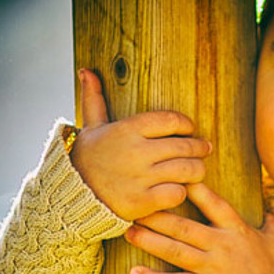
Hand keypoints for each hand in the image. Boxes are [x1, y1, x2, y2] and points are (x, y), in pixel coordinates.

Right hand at [70, 69, 209, 220]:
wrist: (69, 195)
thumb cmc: (85, 159)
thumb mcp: (90, 127)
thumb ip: (94, 99)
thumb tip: (86, 70)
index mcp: (127, 129)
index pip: (171, 120)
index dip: (186, 125)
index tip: (189, 129)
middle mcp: (135, 152)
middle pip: (184, 146)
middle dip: (199, 148)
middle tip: (204, 149)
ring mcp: (139, 178)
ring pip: (186, 170)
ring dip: (196, 170)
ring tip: (196, 170)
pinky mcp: (141, 202)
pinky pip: (176, 194)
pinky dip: (179, 192)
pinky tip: (176, 190)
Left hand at [125, 183, 273, 273]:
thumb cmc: (270, 273)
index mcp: (235, 230)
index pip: (213, 204)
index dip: (195, 190)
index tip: (174, 178)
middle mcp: (219, 245)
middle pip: (183, 227)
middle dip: (158, 216)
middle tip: (134, 207)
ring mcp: (209, 267)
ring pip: (174, 250)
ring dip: (149, 241)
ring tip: (128, 232)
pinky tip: (134, 273)